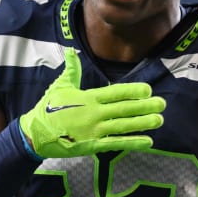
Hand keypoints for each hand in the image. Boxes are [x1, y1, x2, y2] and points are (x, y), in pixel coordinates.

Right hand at [19, 47, 164, 157]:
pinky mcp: (92, 145)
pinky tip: (147, 141)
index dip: (133, 91)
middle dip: (144, 106)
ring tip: (159, 120)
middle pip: (124, 109)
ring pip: (123, 126)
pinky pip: (116, 143)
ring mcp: (94, 130)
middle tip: (162, 103)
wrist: (35, 133)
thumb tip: (72, 51)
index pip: (115, 92)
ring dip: (143, 123)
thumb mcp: (60, 85)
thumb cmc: (48, 107)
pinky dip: (132, 142)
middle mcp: (94, 113)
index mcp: (88, 98)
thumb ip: (72, 69)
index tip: (148, 89)